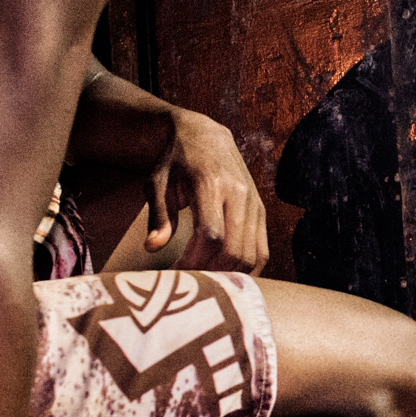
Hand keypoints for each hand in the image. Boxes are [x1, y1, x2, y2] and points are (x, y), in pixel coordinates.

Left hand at [145, 109, 266, 271]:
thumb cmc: (175, 162)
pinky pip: (262, 251)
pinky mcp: (261, 212)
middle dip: (210, 273)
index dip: (195, 261)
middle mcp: (239, 195)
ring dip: (228, 275)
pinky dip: (247, 270)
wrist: (205, 136)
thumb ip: (158, 216)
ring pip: (251, 255)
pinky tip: (226, 274)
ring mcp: (254, 204)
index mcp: (211, 185)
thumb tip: (152, 247)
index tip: (176, 271)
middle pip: (234, 251)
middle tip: (190, 280)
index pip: (211, 235)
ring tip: (206, 278)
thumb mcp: (157, 183)